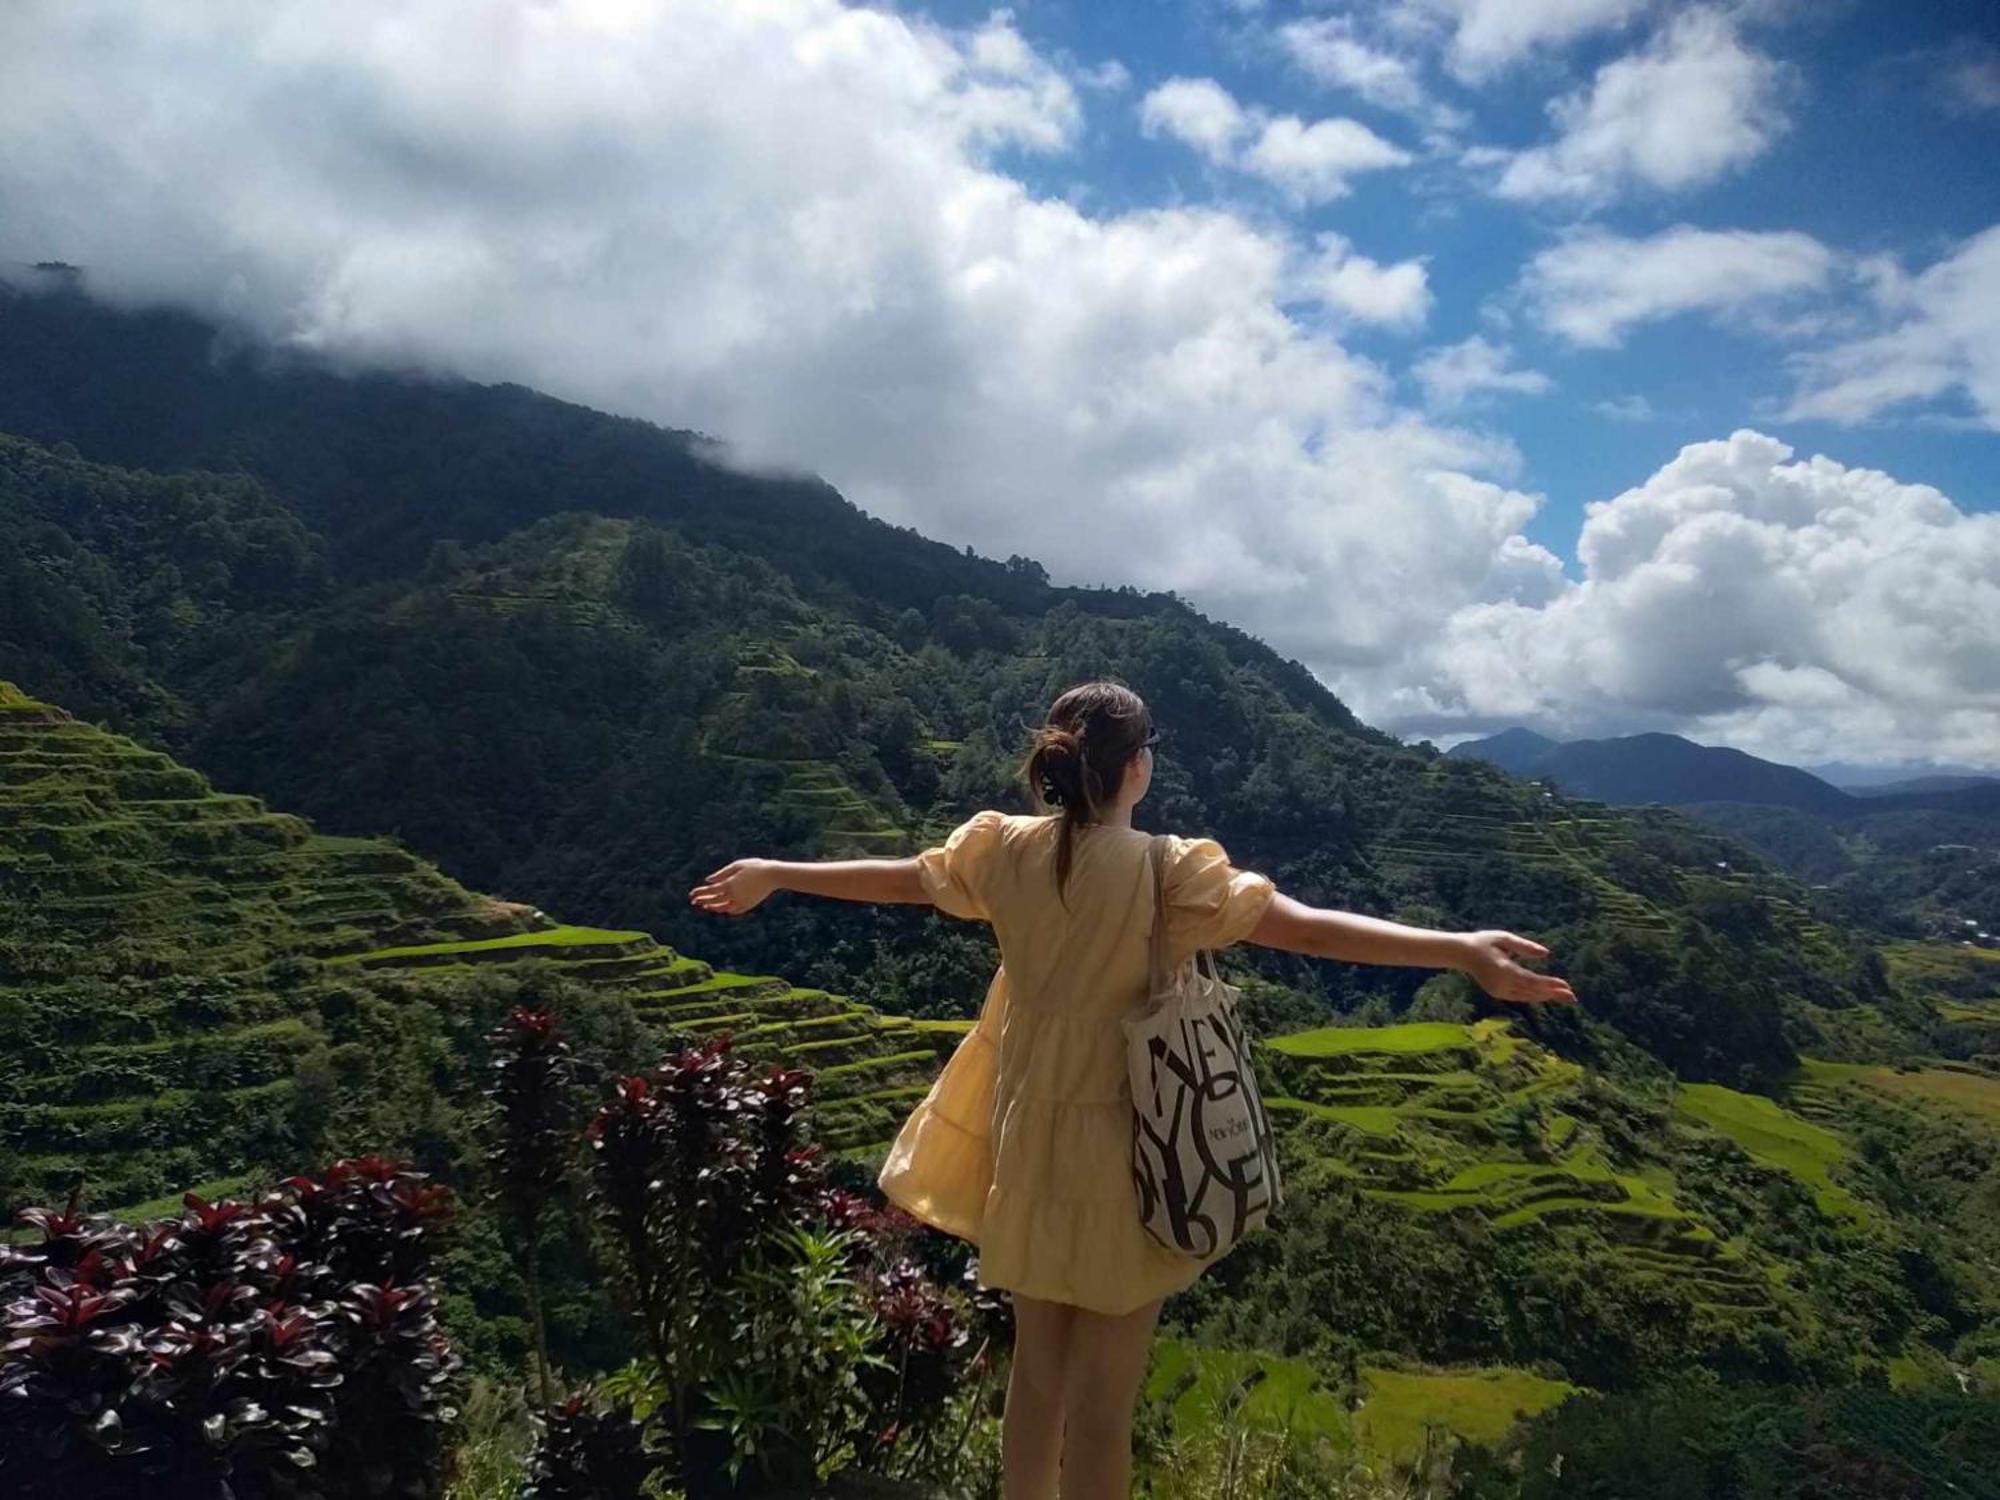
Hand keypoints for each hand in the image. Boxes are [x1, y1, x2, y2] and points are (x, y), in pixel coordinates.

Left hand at [689, 858, 778, 915]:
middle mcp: (734, 895)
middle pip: (714, 901)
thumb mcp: (736, 866)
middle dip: (703, 901)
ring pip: (723, 908)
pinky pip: (733, 910)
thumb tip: (708, 881)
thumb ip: (721, 874)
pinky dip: (726, 909)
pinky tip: (721, 907)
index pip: (710, 891)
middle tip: (694, 901)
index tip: (691, 894)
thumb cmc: (754, 867)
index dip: (700, 893)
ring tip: (706, 906)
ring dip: (713, 907)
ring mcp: (741, 902)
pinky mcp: (748, 906)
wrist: (773, 875)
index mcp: (730, 884)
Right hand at [1455, 931, 1577, 1005]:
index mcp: (1504, 969)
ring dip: (1546, 996)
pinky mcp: (1497, 993)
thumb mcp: (1504, 938)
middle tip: (1573, 997)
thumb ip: (1525, 946)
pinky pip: (1520, 996)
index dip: (1550, 984)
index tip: (1566, 986)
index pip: (1532, 980)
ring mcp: (1499, 991)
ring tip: (1564, 996)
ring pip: (1528, 996)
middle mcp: (1502, 984)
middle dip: (1554, 994)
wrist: (1461, 953)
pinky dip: (1534, 995)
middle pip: (1533, 991)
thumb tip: (1546, 954)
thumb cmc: (1484, 942)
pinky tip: (1546, 995)